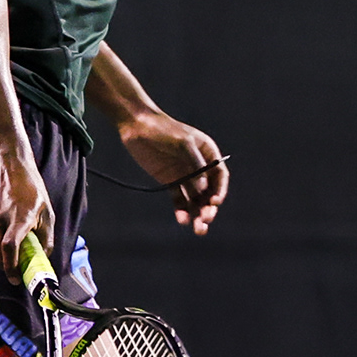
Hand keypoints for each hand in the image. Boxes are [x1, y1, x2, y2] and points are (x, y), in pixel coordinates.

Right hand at [0, 144, 54, 281]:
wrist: (6, 165)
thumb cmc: (30, 188)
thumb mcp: (46, 210)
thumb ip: (46, 236)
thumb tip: (43, 258)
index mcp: (20, 217)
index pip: (10, 248)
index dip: (12, 268)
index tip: (16, 279)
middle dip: (7, 265)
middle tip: (16, 267)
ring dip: (1, 248)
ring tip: (10, 230)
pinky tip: (1, 222)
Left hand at [119, 112, 227, 234]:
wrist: (137, 127)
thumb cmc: (163, 130)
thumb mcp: (182, 143)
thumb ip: (194, 163)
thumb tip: (203, 187)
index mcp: (207, 153)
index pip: (219, 176)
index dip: (220, 190)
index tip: (214, 202)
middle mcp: (199, 166)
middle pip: (209, 191)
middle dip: (209, 207)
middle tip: (206, 220)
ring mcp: (184, 175)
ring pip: (195, 198)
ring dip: (198, 214)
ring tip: (199, 229)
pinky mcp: (170, 181)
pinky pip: (179, 199)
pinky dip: (182, 210)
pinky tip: (182, 219)